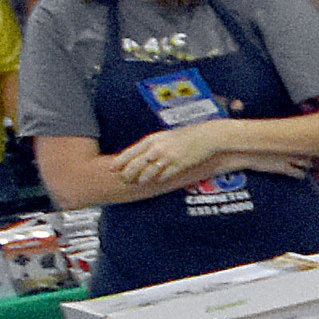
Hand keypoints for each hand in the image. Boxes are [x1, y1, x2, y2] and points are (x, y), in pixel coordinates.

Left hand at [112, 122, 231, 188]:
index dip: (120, 162)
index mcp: (152, 140)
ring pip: (149, 172)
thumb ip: (152, 146)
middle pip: (136, 164)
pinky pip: (165, 176)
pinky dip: (159, 179)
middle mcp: (157, 148)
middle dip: (128, 173)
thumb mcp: (165, 137)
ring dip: (142, 179)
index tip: (112, 168)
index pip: (130, 152)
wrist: (206, 136)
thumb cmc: (186, 136)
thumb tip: (139, 156)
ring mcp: (168, 157)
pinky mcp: (179, 165)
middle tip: (124, 179)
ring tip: (138, 182)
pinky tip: (157, 180)